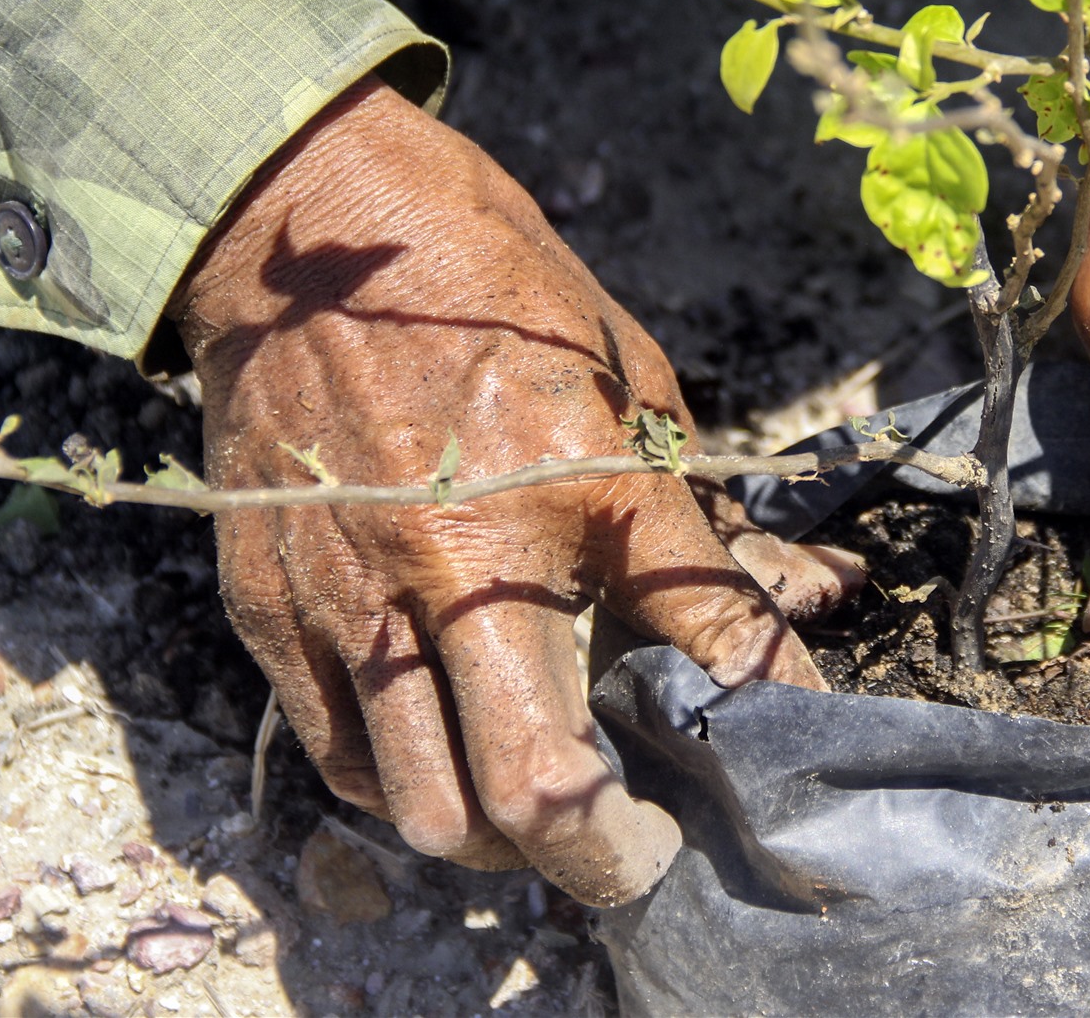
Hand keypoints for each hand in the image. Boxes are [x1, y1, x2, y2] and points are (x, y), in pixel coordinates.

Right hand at [168, 79, 860, 903]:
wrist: (316, 233)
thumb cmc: (500, 300)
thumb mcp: (635, 384)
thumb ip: (710, 517)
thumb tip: (813, 596)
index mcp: (583, 481)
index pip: (711, 640)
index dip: (774, 712)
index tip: (795, 750)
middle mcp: (465, 558)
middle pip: (538, 789)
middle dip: (614, 856)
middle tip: (651, 852)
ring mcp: (357, 596)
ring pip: (432, 809)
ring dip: (510, 850)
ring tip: (552, 823)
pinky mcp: (276, 611)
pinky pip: (346, 764)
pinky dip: (414, 793)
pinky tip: (457, 762)